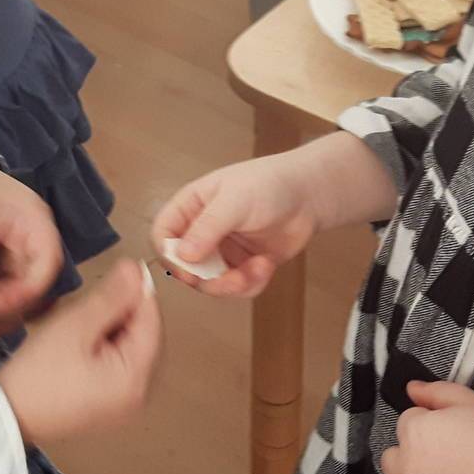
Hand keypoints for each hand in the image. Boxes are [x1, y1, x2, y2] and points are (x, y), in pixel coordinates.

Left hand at [0, 154, 62, 335]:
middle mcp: (40, 241)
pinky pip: (14, 287)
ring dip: (3, 310)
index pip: (45, 270)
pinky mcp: (15, 260)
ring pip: (27, 293)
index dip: (20, 296)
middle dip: (9, 309)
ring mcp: (29, 251)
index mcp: (36, 224)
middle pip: (38, 287)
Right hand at [0, 261, 162, 444]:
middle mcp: (138, 396)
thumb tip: (136, 270)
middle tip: (89, 303)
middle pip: (144, 337)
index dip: (140, 291)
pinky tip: (79, 343)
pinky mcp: (108, 405)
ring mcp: (124, 404)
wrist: (6, 416)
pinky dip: (104, 347)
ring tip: (79, 324)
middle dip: (123, 312)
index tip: (123, 270)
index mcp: (136, 378)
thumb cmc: (37, 375)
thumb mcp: (75, 327)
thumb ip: (111, 297)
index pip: (152, 322)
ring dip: (111, 328)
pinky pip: (117, 366)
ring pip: (129, 349)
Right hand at [150, 156, 321, 299]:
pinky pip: (236, 288)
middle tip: (231, 278)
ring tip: (257, 270)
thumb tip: (182, 255)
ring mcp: (222, 251)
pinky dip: (252, 284)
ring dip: (232, 284)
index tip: (187, 267)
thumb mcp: (235, 201)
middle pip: (184, 267)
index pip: (162, 233)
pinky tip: (266, 265)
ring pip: (210, 283)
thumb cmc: (270, 184)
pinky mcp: (242, 267)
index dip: (168, 254)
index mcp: (191, 207)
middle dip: (207, 278)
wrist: (310, 196)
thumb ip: (207, 227)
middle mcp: (202, 231)